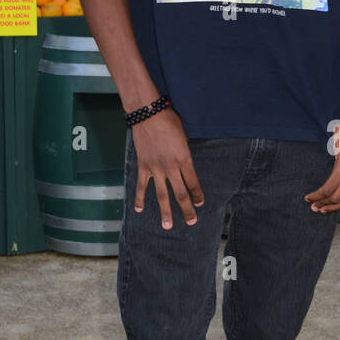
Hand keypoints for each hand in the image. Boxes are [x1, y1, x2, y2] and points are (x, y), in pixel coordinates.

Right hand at [131, 109, 203, 228]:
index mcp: (184, 159)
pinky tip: (139, 210)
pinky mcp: (143, 166)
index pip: (193, 183)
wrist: (147, 113)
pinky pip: (142, 185)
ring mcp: (156, 168)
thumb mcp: (184, 137)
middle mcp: (171, 167)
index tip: (200, 204)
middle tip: (191, 222)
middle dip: (187, 210)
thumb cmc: (169, 120)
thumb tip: (184, 166)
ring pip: (162, 195)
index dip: (197, 195)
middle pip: (181, 193)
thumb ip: (184, 154)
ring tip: (168, 226)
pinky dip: (140, 198)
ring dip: (166, 211)